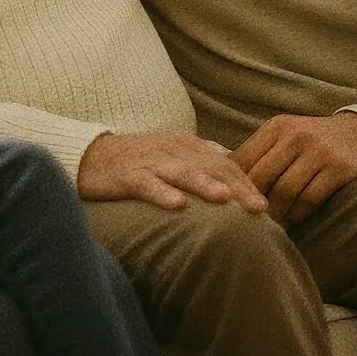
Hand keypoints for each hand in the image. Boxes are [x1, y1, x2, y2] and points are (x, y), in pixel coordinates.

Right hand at [75, 130, 269, 214]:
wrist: (89, 157)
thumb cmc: (137, 164)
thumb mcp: (174, 160)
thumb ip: (203, 167)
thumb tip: (235, 184)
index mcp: (188, 146)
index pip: (225, 165)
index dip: (246, 184)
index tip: (267, 206)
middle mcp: (174, 150)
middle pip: (211, 169)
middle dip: (237, 188)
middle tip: (260, 209)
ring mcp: (151, 162)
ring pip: (183, 173)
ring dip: (206, 185)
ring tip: (226, 200)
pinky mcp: (127, 176)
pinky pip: (147, 185)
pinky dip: (162, 194)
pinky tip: (177, 206)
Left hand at [234, 111, 356, 223]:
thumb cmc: (312, 140)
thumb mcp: (285, 136)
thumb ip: (259, 154)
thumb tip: (223, 182)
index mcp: (276, 127)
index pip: (243, 159)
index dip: (233, 186)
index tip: (227, 205)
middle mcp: (295, 136)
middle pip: (261, 178)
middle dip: (251, 203)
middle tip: (244, 223)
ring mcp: (318, 151)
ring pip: (285, 192)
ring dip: (275, 214)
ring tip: (268, 227)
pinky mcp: (339, 168)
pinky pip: (309, 199)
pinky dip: (297, 215)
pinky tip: (292, 221)